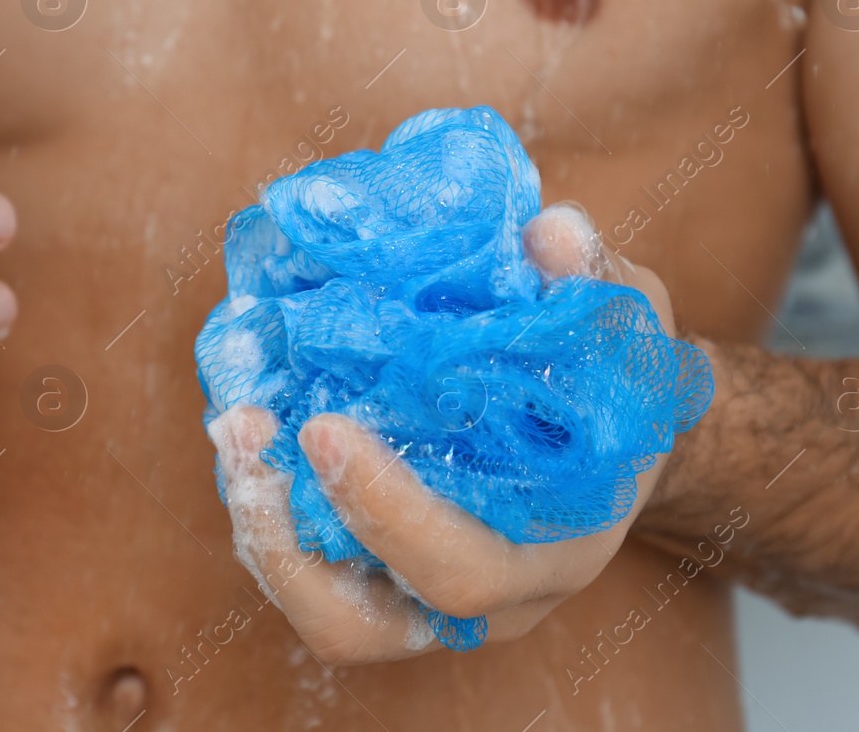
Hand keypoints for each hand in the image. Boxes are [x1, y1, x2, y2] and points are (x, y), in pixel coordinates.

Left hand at [208, 203, 674, 664]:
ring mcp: (423, 596)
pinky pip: (309, 568)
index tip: (325, 426)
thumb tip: (546, 233)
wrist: (611, 433)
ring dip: (258, 523)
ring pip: (316, 608)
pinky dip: (268, 509)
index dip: (386, 512)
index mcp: (556, 550)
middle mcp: (485, 598)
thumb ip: (590, 282)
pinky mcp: (379, 572)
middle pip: (356, 625)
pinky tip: (251, 427)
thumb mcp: (624, 323)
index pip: (461, 570)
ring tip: (234, 422)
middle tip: (245, 430)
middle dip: (284, 538)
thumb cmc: (616, 380)